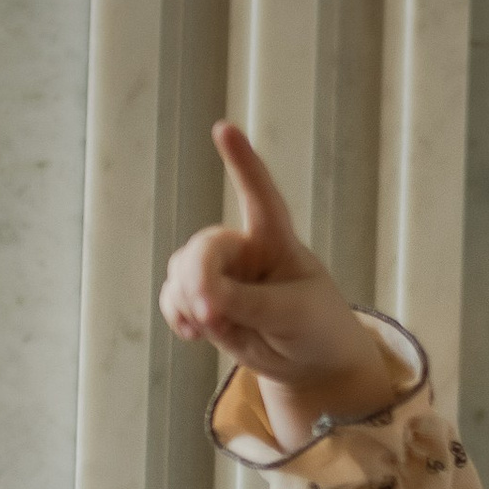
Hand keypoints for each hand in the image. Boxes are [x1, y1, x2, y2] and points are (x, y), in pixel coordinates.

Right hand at [159, 124, 390, 446]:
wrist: (310, 359)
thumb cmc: (314, 326)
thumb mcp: (292, 314)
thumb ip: (249, 303)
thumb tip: (201, 301)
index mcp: (277, 239)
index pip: (259, 195)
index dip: (242, 162)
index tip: (224, 128)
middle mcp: (244, 248)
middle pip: (205, 248)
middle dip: (200, 279)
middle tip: (210, 315)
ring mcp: (220, 273)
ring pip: (182, 271)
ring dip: (187, 299)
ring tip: (210, 326)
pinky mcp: (203, 298)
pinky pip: (173, 296)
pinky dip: (178, 313)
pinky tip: (193, 331)